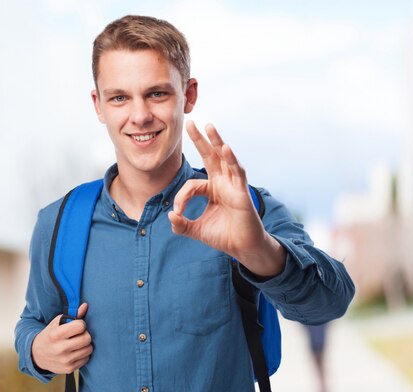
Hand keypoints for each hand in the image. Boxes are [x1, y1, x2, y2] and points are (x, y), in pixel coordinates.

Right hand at [31, 303, 92, 373]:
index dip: (81, 324)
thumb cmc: (50, 336)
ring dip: (85, 345)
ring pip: (89, 348)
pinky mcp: (69, 368)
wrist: (36, 356)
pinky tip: (75, 352)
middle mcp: (60, 348)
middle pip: (87, 338)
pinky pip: (87, 358)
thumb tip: (85, 306)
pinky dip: (83, 354)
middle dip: (85, 334)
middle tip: (78, 335)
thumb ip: (73, 314)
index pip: (81, 326)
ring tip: (77, 343)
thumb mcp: (57, 323)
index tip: (77, 325)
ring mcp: (65, 360)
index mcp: (56, 335)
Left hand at [168, 121, 285, 276]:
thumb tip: (170, 215)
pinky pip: (236, 173)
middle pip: (210, 156)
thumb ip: (181, 224)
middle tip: (189, 122)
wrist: (242, 248)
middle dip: (200, 139)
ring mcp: (233, 185)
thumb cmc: (224, 236)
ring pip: (224, 159)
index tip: (178, 212)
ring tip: (209, 126)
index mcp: (212, 189)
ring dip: (217, 142)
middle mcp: (223, 183)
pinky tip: (225, 148)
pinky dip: (231, 160)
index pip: (192, 185)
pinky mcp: (242, 192)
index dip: (181, 197)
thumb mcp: (197, 231)